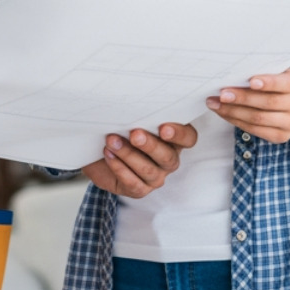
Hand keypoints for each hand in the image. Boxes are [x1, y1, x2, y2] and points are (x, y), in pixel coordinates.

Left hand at [81, 123, 197, 197]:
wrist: (100, 151)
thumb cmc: (122, 129)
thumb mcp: (132, 118)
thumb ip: (139, 112)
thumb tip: (134, 100)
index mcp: (174, 139)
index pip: (188, 138)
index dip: (179, 134)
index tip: (163, 128)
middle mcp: (169, 159)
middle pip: (168, 157)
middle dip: (150, 145)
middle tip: (134, 134)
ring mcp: (156, 177)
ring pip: (148, 170)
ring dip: (128, 155)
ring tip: (112, 141)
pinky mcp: (140, 189)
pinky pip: (133, 183)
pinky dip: (119, 168)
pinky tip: (109, 154)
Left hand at [208, 69, 289, 143]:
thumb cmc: (280, 84)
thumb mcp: (278, 73)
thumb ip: (262, 71)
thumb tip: (234, 72)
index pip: (285, 83)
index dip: (268, 82)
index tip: (251, 81)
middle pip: (268, 103)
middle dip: (242, 98)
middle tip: (222, 93)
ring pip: (258, 119)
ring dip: (233, 111)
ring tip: (215, 104)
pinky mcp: (280, 136)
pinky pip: (255, 130)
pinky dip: (236, 121)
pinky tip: (224, 113)